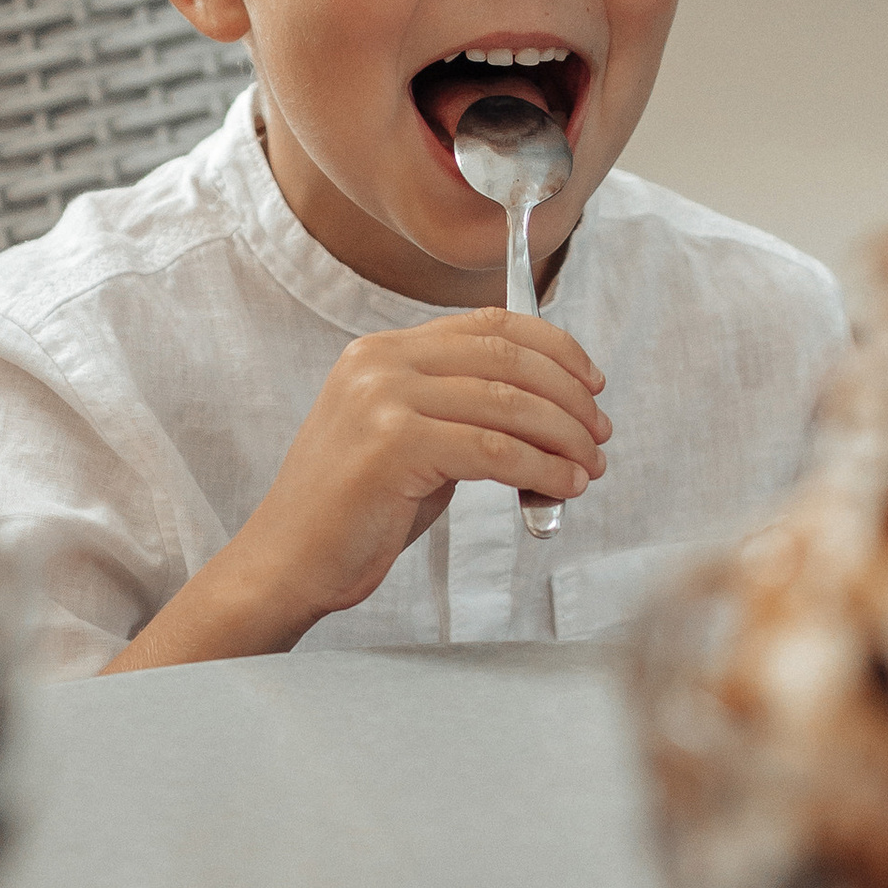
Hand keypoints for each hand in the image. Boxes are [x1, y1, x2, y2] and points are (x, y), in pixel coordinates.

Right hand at [107, 312, 607, 670]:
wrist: (288, 562)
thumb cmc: (353, 513)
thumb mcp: (410, 440)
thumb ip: (463, 412)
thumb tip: (548, 413)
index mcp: (384, 352)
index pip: (490, 325)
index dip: (554, 349)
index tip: (589, 382)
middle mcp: (381, 363)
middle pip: (507, 358)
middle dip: (569, 396)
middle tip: (598, 432)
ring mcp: (383, 400)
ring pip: (508, 403)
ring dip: (564, 436)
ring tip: (589, 466)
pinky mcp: (393, 445)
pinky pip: (494, 449)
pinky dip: (540, 469)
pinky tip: (559, 486)